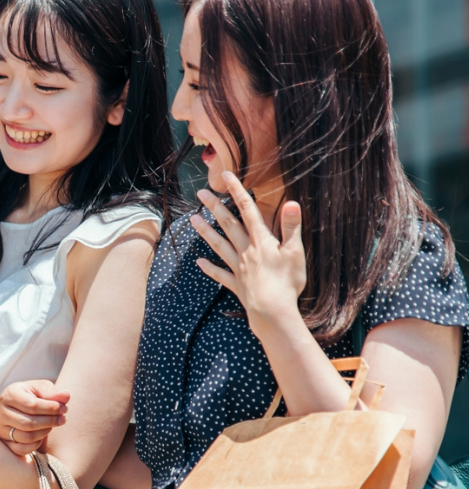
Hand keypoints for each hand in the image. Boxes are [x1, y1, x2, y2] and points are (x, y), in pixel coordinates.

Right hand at [0, 380, 68, 458]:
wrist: (19, 405)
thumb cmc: (33, 395)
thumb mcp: (42, 389)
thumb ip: (54, 393)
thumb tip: (66, 396)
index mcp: (9, 394)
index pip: (32, 405)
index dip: (50, 409)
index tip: (64, 409)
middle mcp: (0, 412)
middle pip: (28, 423)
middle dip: (50, 422)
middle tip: (63, 419)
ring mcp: (0, 428)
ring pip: (26, 437)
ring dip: (44, 433)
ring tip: (53, 425)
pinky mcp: (4, 442)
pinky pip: (21, 449)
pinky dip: (35, 445)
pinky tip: (42, 436)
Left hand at [190, 172, 306, 334]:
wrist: (273, 312)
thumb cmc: (287, 282)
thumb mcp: (295, 252)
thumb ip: (292, 227)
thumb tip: (292, 202)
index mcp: (261, 241)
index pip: (248, 210)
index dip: (237, 191)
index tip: (226, 176)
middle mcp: (246, 251)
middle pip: (228, 224)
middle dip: (215, 207)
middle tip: (201, 193)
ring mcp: (238, 268)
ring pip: (219, 245)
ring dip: (205, 232)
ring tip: (192, 220)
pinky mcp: (236, 284)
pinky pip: (220, 274)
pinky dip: (209, 268)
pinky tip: (199, 263)